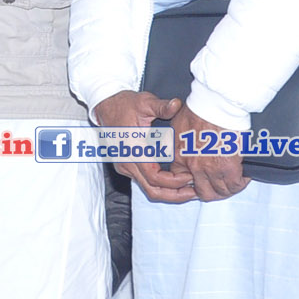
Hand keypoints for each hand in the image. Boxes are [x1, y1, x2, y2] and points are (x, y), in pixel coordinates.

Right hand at [95, 89, 194, 204]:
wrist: (105, 106)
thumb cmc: (123, 105)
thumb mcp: (144, 102)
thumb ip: (162, 106)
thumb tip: (176, 105)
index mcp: (132, 150)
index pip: (155, 177)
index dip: (174, 181)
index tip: (190, 176)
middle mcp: (126, 162)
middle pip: (152, 190)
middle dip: (175, 195)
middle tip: (194, 192)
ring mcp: (124, 166)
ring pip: (148, 188)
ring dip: (168, 192)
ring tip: (187, 189)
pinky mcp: (125, 166)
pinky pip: (143, 182)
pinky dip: (160, 185)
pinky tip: (174, 181)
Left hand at [169, 102, 249, 200]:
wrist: (215, 105)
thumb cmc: (200, 109)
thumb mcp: (178, 125)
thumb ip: (178, 140)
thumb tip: (182, 144)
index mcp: (180, 155)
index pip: (180, 178)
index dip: (192, 180)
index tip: (200, 178)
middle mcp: (193, 166)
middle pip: (203, 192)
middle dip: (211, 192)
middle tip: (219, 186)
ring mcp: (210, 169)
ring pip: (219, 192)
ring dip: (227, 190)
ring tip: (234, 182)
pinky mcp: (228, 167)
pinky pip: (235, 185)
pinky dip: (241, 183)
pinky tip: (244, 176)